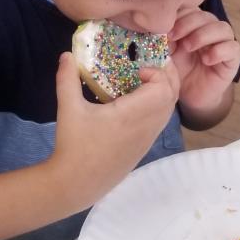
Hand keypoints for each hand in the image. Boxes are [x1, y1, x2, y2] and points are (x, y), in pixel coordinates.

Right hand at [52, 52, 179, 210]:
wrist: (76, 184)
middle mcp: (146, 127)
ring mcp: (147, 139)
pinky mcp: (144, 148)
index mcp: (131, 115)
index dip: (157, 73)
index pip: (163, 89)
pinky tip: (139, 101)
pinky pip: (161, 122)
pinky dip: (160, 105)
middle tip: (153, 63)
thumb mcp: (68, 109)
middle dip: (167, 76)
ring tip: (148, 78)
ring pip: (169, 110)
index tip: (138, 69)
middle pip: (172, 96)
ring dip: (165, 90)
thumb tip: (67, 55)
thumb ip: (67, 79)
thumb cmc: (73, 146)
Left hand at [170, 10, 239, 114]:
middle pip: (206, 16)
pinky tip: (206, 60)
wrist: (190, 95)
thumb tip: (159, 29)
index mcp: (194, 24)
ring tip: (189, 47)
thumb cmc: (179, 70)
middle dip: (188, 24)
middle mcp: (211, 30)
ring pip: (223, 28)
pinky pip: (233, 48)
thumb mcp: (168, 53)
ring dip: (204, 35)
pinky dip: (219, 51)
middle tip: (174, 37)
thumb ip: (165, 39)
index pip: (192, 8)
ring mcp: (224, 43)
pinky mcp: (232, 59)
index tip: (164, 28)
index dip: (179, 14)